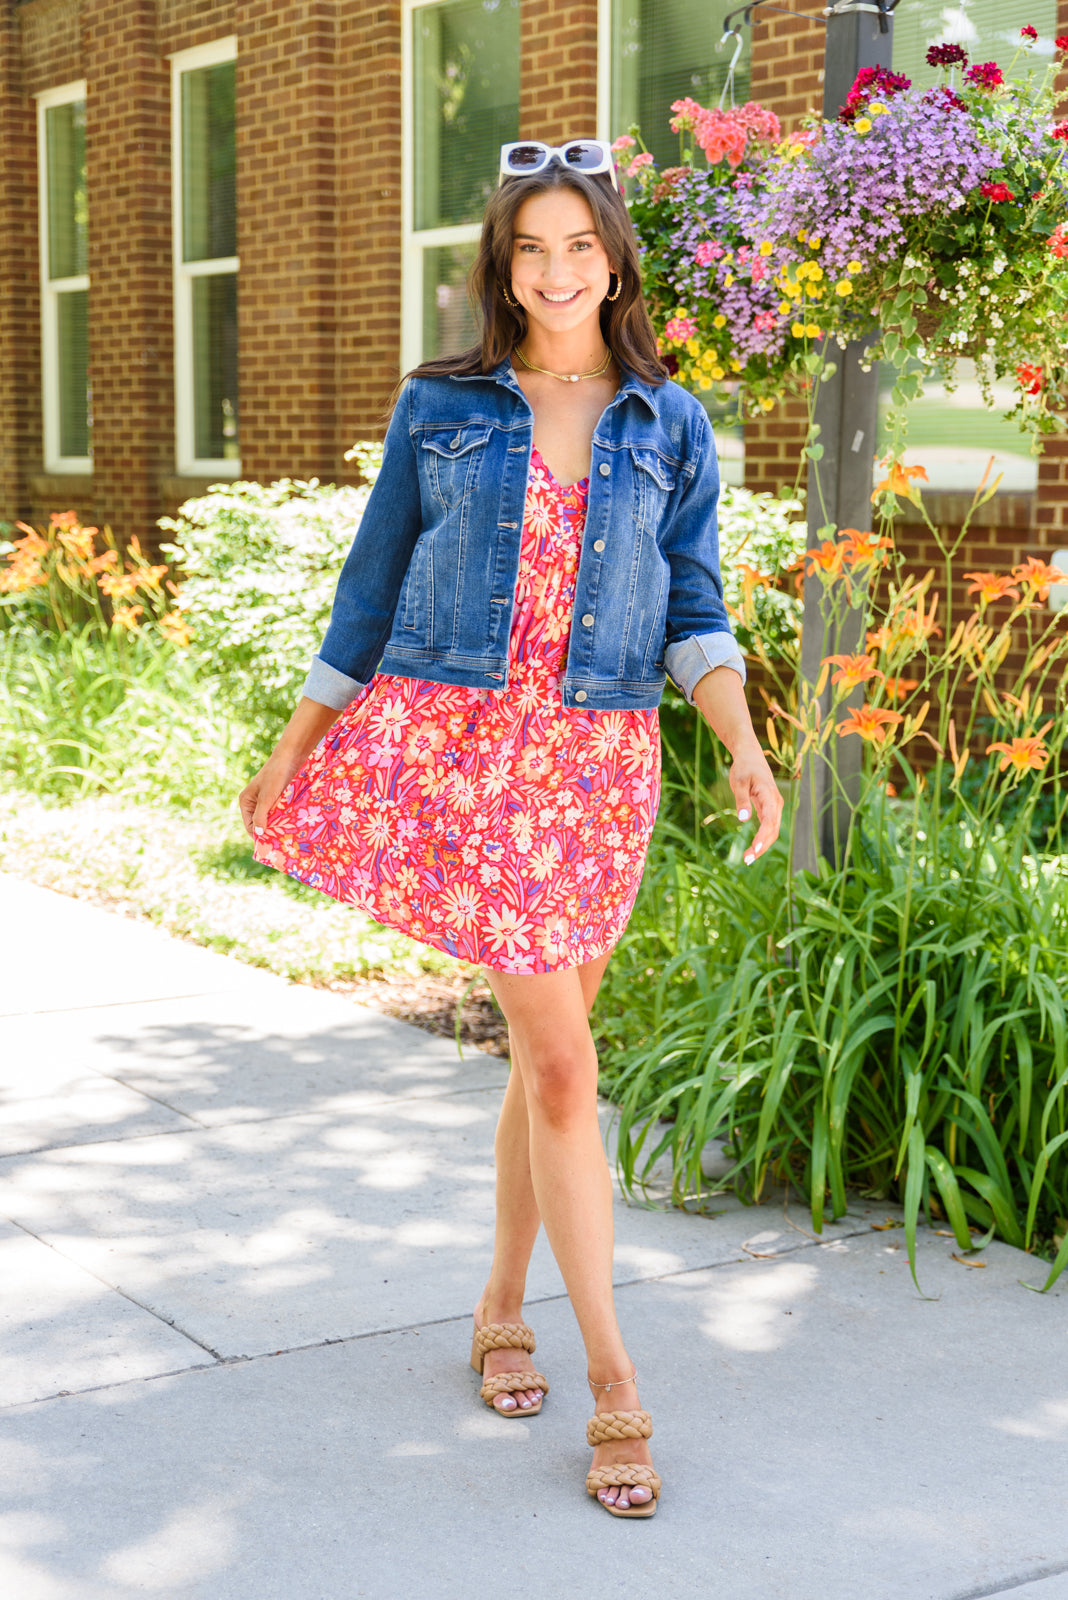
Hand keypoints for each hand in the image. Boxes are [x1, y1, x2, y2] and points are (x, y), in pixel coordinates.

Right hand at [238, 749, 302, 840]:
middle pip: (260, 824)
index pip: (250, 826)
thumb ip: (261, 815)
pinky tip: (292, 825)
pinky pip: (279, 813)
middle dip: (269, 832)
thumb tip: (258, 834)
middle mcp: (255, 803)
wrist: (290, 758)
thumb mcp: (267, 797)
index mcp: (246, 802)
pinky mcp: (278, 799)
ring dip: (278, 826)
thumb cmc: (275, 775)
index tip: (271, 844)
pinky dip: (284, 819)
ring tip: (288, 835)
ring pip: (271, 820)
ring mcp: (267, 801)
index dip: (259, 835)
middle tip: (281, 842)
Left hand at [730, 747, 782, 866]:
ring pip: (772, 831)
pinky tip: (752, 850)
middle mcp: (776, 803)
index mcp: (770, 795)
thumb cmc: (744, 767)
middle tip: (746, 860)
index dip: (763, 836)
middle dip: (762, 846)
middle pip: (773, 830)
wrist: (750, 756)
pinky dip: (762, 839)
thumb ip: (741, 800)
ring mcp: (774, 807)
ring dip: (762, 846)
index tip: (755, 849)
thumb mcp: (739, 781)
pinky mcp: (769, 810)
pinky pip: (768, 827)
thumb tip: (744, 820)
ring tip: (747, 859)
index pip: (770, 820)